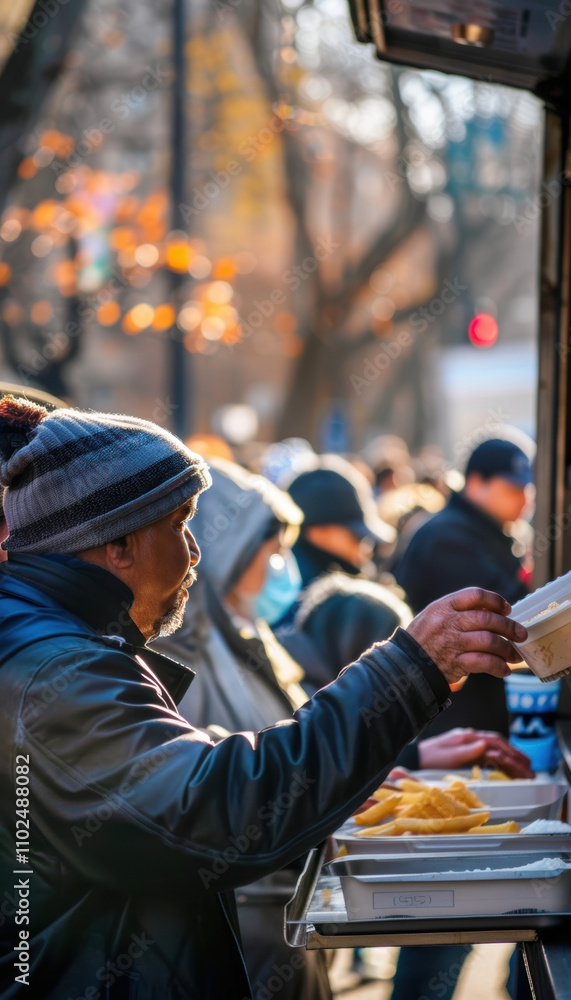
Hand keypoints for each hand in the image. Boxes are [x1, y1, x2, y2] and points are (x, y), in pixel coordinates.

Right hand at [407, 588, 526, 685]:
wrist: (405, 664)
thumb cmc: (423, 639)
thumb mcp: (433, 616)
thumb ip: (457, 611)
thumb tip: (492, 612)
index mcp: (443, 606)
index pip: (475, 595)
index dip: (495, 600)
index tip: (507, 608)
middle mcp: (448, 622)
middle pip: (487, 619)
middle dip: (509, 626)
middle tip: (521, 634)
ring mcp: (452, 642)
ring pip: (489, 641)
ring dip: (507, 649)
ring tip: (515, 655)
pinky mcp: (455, 662)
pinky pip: (483, 662)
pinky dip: (498, 667)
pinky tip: (504, 670)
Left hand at [418, 728, 533, 777]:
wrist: (416, 758)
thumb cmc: (429, 757)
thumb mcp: (446, 755)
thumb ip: (465, 750)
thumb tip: (484, 744)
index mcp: (467, 737)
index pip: (494, 743)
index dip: (509, 753)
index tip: (522, 763)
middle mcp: (471, 739)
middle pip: (499, 745)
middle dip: (516, 756)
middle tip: (530, 768)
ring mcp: (471, 745)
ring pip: (496, 749)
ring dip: (511, 758)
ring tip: (526, 769)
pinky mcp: (468, 752)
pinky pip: (490, 755)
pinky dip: (502, 760)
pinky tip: (509, 767)